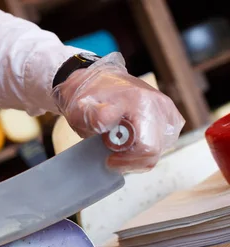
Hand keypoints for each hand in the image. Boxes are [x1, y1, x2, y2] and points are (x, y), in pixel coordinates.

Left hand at [52, 52, 184, 172]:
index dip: (127, 159)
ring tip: (120, 145)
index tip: (109, 159)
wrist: (97, 81)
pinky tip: (130, 142)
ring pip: (160, 149)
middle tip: (112, 154)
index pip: (147, 147)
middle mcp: (161, 105)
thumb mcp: (81, 108)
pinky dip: (145, 148)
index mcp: (142, 102)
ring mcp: (168, 111)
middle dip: (131, 159)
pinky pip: (162, 143)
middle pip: (155, 151)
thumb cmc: (89, 97)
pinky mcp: (170, 117)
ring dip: (138, 154)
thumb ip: (94, 116)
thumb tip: (109, 119)